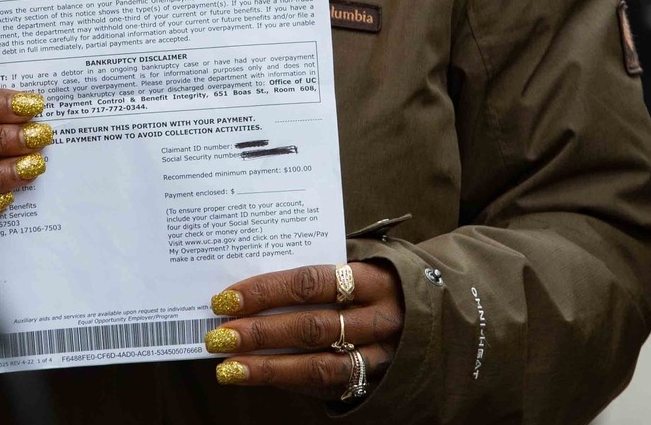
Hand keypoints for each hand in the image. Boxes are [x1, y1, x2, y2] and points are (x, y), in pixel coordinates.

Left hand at [205, 262, 402, 400]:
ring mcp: (381, 355)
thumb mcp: (358, 263)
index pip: (312, 282)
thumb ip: (317, 271)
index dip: (267, 290)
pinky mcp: (375, 381)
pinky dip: (290, 383)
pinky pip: (328, 387)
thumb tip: (253, 284)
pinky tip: (260, 377)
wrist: (431, 312)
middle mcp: (381, 318)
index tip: (227, 297)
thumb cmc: (376, 280)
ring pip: (318, 366)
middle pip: (313, 327)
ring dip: (268, 368)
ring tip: (228, 367)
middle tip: (219, 335)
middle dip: (260, 333)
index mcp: (374, 278)